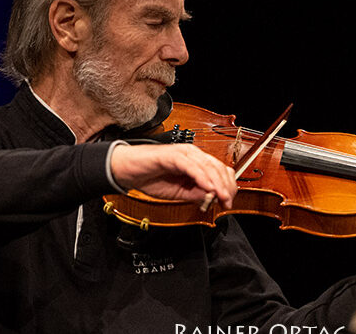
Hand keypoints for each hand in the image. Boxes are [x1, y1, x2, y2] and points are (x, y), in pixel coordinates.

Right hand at [110, 144, 237, 208]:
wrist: (127, 171)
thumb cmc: (151, 178)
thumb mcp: (179, 193)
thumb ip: (196, 194)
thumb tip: (213, 199)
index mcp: (196, 162)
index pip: (219, 171)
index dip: (227, 186)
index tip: (228, 201)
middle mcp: (192, 154)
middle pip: (218, 167)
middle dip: (225, 186)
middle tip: (227, 201)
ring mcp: (183, 153)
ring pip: (207, 166)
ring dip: (217, 183)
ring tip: (222, 196)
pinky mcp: (173, 155)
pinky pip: (192, 166)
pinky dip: (201, 177)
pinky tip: (207, 187)